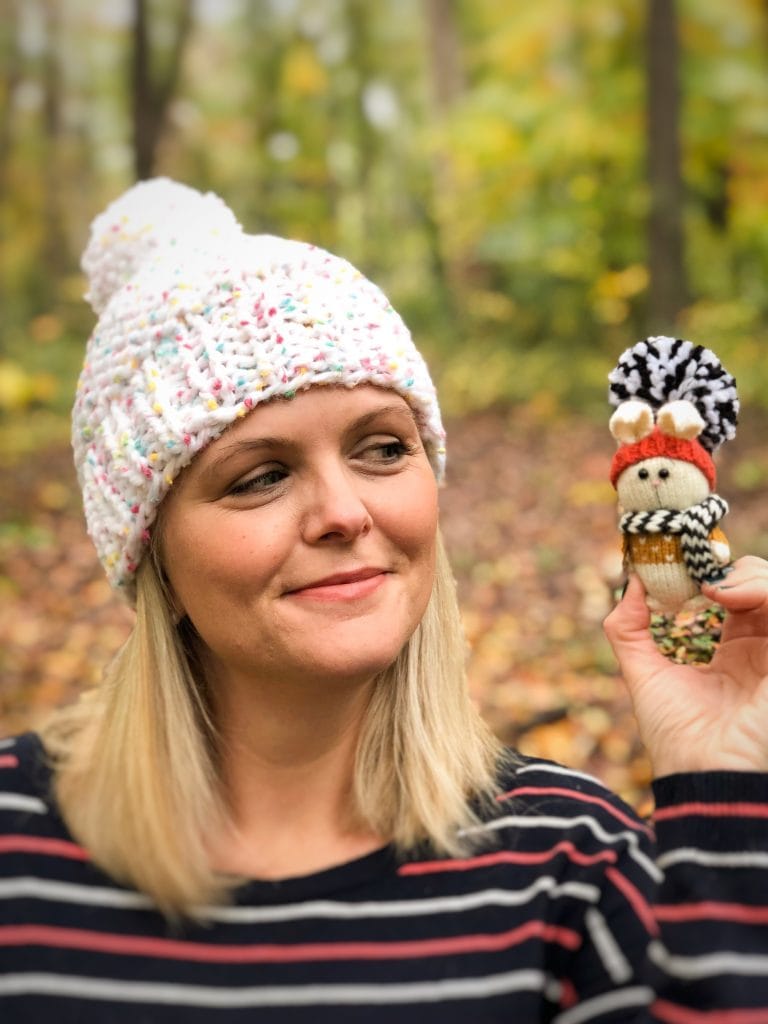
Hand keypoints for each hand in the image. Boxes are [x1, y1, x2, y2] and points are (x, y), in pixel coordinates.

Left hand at [603, 556, 767, 776]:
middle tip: (700, 577)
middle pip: (763, 585)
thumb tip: (626, 582)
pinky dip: (765, 590)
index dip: (715, 572)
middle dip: (734, 569)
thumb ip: (628, 628)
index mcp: (736, 654)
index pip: (738, 593)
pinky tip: (728, 597)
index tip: (681, 566)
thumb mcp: (642, 673)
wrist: (703, 775)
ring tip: (714, 587)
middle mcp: (763, 652)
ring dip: (751, 576)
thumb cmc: (676, 736)